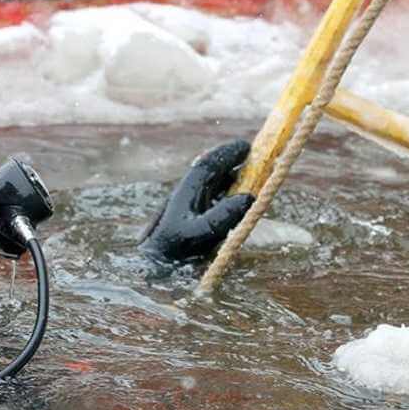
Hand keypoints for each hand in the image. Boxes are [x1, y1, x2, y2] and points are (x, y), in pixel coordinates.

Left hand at [138, 140, 254, 265]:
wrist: (155, 263)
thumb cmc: (174, 248)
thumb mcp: (200, 233)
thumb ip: (222, 216)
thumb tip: (248, 197)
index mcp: (187, 191)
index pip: (208, 164)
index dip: (227, 153)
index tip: (247, 146)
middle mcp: (188, 194)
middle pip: (212, 171)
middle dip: (231, 161)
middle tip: (253, 155)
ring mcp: (190, 204)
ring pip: (212, 184)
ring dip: (230, 177)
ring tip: (251, 174)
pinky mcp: (192, 216)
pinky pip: (212, 198)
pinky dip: (227, 193)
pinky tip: (237, 197)